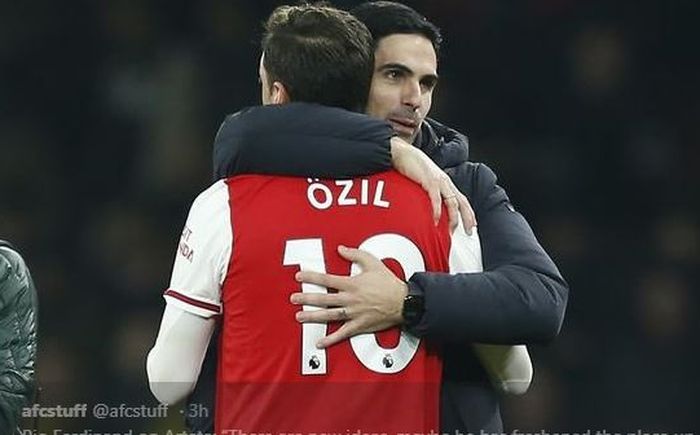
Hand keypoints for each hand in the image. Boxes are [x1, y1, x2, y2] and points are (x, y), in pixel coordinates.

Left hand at [290, 245, 407, 348]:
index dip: (311, 277)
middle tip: (293, 298)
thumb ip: (355, 254)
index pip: (327, 280)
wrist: (404, 301)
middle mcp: (350, 299)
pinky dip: (331, 339)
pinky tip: (320, 342)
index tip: (299, 276)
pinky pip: (342, 333)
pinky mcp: (359, 325)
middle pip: (324, 299)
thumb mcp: (373, 262)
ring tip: (299, 316)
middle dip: (307, 298)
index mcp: (352, 284)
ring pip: (329, 315)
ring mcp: (354, 313)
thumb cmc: (389, 282)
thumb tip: (340, 249)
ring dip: (313, 316)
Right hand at [390, 137, 475, 233]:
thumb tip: (429, 206)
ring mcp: (439, 182)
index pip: (462, 200)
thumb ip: (430, 192)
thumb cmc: (412, 167)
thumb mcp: (425, 181)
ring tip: (451, 231)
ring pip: (453, 202)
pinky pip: (436, 199)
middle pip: (462, 202)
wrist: (403, 153)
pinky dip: (437, 211)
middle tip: (469, 232)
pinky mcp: (430, 181)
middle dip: (468, 218)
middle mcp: (445, 182)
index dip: (468, 213)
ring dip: (453, 218)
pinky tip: (435, 221)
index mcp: (446, 183)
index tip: (471, 225)